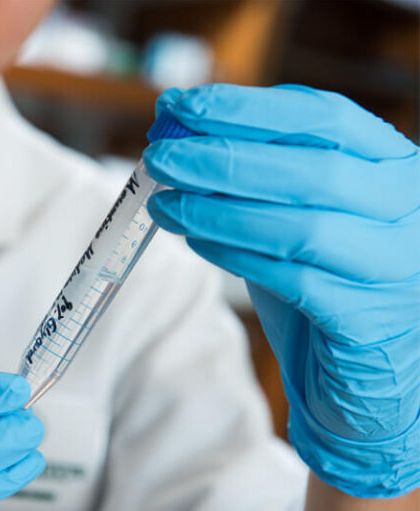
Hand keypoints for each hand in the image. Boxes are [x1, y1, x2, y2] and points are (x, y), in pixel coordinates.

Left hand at [144, 84, 419, 497]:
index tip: (182, 105)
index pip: (323, 116)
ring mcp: (392, 265)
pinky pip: (290, 281)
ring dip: (216, 212)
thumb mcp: (296, 203)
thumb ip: (253, 164)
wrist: (366, 360)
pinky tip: (194, 242)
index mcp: (390, 163)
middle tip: (159, 157)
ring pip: (298, 228)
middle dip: (222, 159)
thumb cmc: (325, 268)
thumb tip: (177, 122)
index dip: (247, 108)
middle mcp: (405, 208)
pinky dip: (232, 256)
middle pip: (311, 169)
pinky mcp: (364, 319)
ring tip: (164, 205)